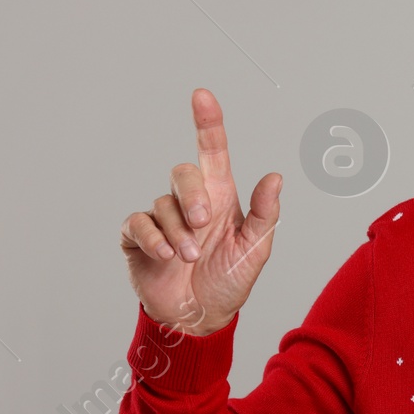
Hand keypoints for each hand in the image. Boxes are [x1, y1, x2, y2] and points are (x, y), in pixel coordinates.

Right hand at [120, 88, 281, 335]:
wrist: (199, 318)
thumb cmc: (229, 280)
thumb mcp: (256, 249)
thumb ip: (265, 213)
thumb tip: (275, 177)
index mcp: (220, 196)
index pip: (212, 150)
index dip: (208, 122)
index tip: (202, 95)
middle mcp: (190, 202)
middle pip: (183, 172)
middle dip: (193, 195)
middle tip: (204, 224)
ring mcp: (163, 219)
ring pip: (163, 203)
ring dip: (179, 230)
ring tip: (190, 256)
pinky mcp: (139, 239)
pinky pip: (138, 223)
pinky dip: (153, 237)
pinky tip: (165, 256)